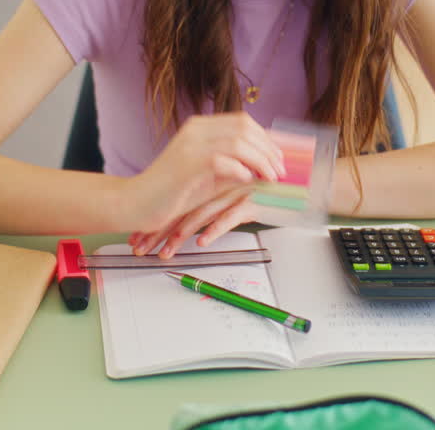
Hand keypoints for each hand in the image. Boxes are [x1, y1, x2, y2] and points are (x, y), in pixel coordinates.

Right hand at [124, 113, 283, 238]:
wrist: (136, 203)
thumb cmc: (172, 193)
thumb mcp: (209, 175)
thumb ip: (233, 166)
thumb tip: (265, 167)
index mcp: (200, 127)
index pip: (243, 122)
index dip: (266, 139)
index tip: (280, 158)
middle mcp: (196, 129)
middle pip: (245, 127)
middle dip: (269, 149)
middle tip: (281, 170)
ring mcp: (191, 144)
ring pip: (238, 141)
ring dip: (261, 160)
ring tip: (271, 178)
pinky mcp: (187, 164)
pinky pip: (223, 160)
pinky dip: (241, 171)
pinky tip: (248, 181)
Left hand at [129, 190, 259, 258]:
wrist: (294, 186)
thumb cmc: (266, 194)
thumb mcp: (234, 198)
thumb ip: (214, 205)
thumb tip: (193, 225)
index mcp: (210, 184)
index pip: (177, 203)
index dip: (157, 220)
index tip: (140, 236)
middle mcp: (217, 187)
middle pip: (182, 209)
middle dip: (158, 230)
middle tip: (141, 247)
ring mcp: (233, 194)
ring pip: (201, 214)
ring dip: (181, 235)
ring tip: (165, 251)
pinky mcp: (252, 202)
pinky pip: (230, 217)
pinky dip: (215, 229)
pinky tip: (202, 242)